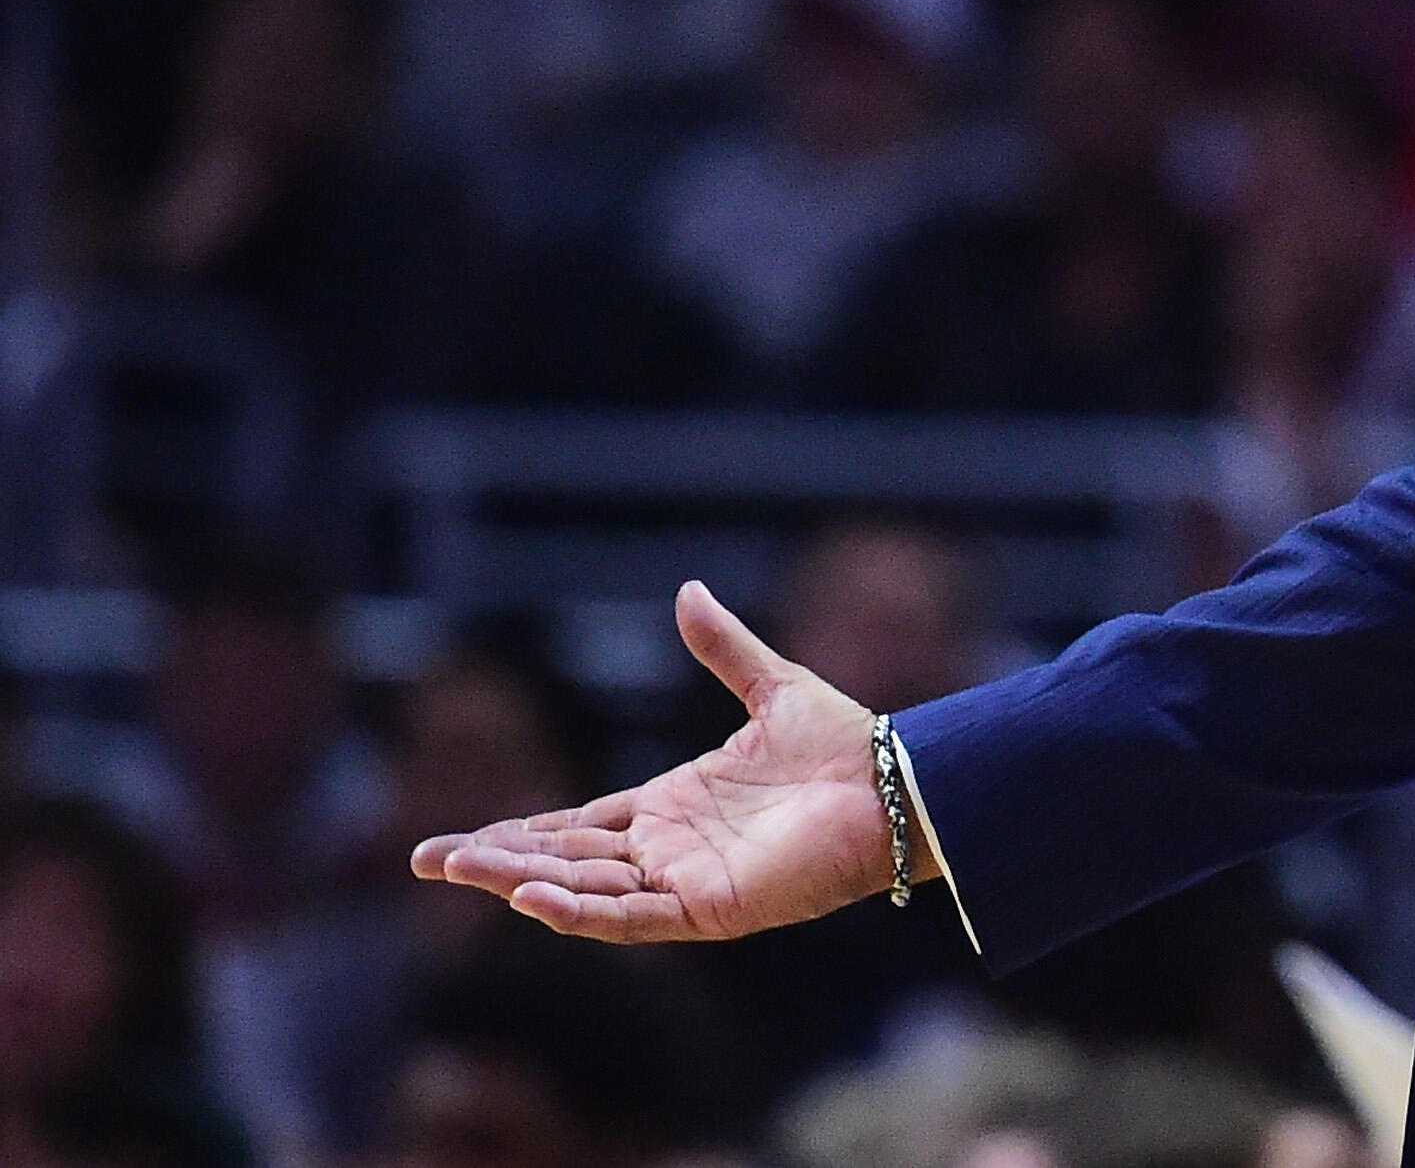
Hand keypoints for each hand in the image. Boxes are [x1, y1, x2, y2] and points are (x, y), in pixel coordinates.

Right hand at [411, 581, 903, 941]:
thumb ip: (724, 646)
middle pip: (563, 860)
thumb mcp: (771, 685)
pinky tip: (533, 896)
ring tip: (459, 867)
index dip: (518, 833)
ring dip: (520, 881)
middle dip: (495, 861)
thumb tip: (688, 591)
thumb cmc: (844, 746)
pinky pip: (633, 916)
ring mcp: (686, 882)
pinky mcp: (711, 908)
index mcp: (673, 806)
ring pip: (584, 889)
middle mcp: (670, 849)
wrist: (896, 785)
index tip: (456, 841)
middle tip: (426, 861)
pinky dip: (582, 909)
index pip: (576, 826)